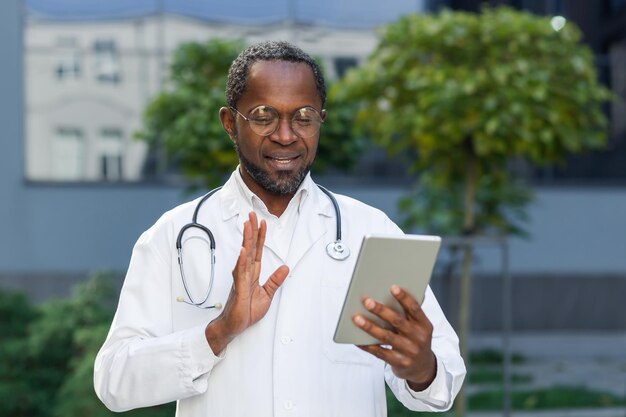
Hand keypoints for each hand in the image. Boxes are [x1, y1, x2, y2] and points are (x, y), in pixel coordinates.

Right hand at [205, 212, 288, 353]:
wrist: (234, 325)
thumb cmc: (246, 310)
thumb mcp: (267, 295)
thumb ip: (275, 281)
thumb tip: (285, 267)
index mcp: (252, 273)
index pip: (257, 250)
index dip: (260, 236)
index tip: (263, 222)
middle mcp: (245, 272)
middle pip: (250, 247)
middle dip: (252, 230)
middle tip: (252, 214)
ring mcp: (240, 279)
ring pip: (244, 255)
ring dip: (246, 240)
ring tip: (247, 225)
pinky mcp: (238, 289)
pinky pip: (240, 273)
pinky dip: (241, 261)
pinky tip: (243, 251)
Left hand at [353, 285, 436, 391]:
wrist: (423, 368)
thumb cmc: (416, 340)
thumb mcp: (419, 328)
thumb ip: (408, 314)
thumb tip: (388, 296)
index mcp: (425, 325)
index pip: (415, 309)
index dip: (404, 297)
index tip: (393, 287)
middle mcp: (419, 338)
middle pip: (398, 321)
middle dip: (381, 310)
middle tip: (367, 301)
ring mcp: (409, 352)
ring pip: (386, 336)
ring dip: (370, 327)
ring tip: (357, 318)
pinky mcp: (399, 363)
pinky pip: (380, 352)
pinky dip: (367, 345)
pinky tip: (357, 339)